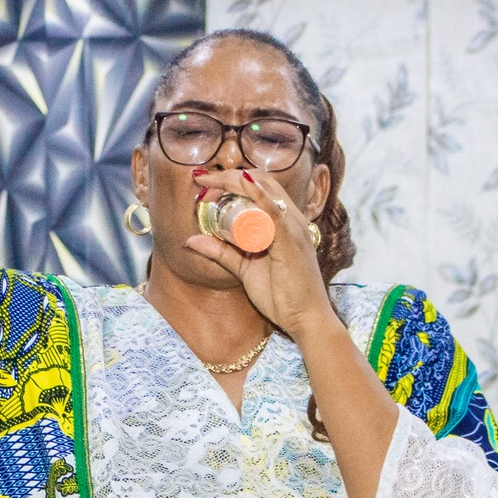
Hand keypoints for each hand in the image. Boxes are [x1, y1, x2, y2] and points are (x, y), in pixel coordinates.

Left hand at [185, 169, 337, 336]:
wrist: (306, 320)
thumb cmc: (282, 296)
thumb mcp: (244, 269)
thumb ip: (222, 253)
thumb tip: (190, 240)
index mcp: (284, 222)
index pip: (260, 186)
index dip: (231, 179)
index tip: (204, 184)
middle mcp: (292, 219)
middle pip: (260, 181)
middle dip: (227, 176)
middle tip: (202, 181)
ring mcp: (294, 228)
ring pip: (265, 190)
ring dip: (234, 181)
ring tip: (209, 183)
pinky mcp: (292, 242)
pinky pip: (275, 213)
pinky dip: (259, 195)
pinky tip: (244, 183)